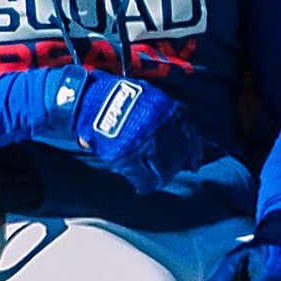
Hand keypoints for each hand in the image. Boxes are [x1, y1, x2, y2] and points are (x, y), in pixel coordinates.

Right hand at [42, 68, 204, 193]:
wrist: (85, 99)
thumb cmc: (111, 95)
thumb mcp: (144, 94)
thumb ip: (161, 111)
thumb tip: (176, 130)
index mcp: (166, 109)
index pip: (190, 133)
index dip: (195, 151)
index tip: (194, 162)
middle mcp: (159, 127)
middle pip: (179, 155)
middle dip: (177, 165)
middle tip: (172, 170)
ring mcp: (144, 143)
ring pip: (164, 170)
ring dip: (163, 177)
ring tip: (158, 178)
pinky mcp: (127, 157)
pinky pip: (144, 179)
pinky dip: (146, 185)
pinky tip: (144, 186)